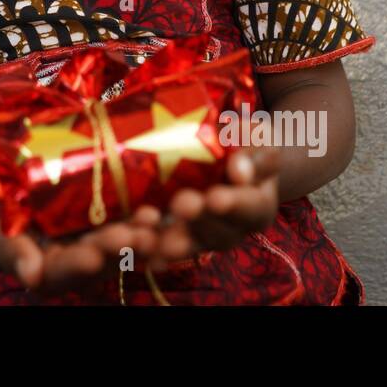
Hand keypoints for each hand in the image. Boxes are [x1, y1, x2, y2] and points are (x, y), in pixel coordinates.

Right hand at [0, 204, 167, 294]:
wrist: (11, 189)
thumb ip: (13, 251)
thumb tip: (30, 276)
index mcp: (48, 271)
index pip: (63, 271)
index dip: (77, 264)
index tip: (90, 257)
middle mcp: (79, 263)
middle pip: (101, 260)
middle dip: (117, 248)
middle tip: (134, 238)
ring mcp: (100, 243)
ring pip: (123, 246)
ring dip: (140, 236)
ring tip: (151, 223)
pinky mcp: (114, 221)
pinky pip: (132, 224)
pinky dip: (145, 220)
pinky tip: (157, 213)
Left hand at [149, 145, 281, 268]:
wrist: (224, 156)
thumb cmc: (245, 143)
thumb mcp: (256, 138)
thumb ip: (253, 152)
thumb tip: (240, 172)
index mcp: (257, 207)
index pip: (250, 208)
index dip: (233, 204)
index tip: (216, 198)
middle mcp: (230, 230)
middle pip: (216, 234)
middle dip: (197, 221)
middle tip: (181, 206)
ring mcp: (199, 237)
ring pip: (185, 246)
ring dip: (165, 243)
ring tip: (147, 235)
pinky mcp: (170, 236)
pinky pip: (158, 247)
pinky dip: (143, 246)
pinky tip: (129, 240)